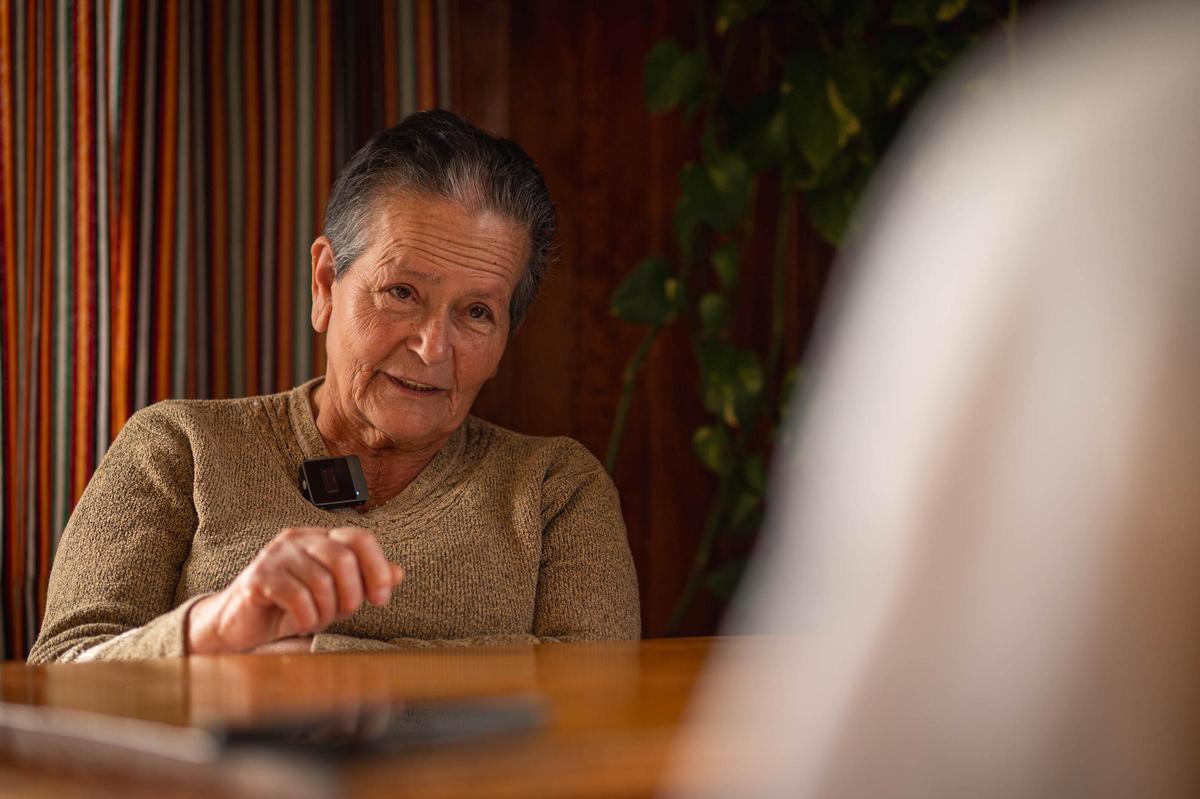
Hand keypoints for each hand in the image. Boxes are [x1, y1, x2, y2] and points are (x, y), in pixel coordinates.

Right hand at [186, 527, 404, 654]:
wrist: (241, 624)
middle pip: (342, 557)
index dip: (377, 567)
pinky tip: (302, 623)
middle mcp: (299, 539)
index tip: (381, 599)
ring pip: (321, 580)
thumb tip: (398, 573)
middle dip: (352, 594)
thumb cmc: (291, 606)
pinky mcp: (259, 577)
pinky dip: (307, 617)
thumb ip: (363, 582)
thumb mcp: (335, 595)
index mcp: (321, 538)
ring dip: (326, 610)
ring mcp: (277, 555)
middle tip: (345, 613)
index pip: (360, 538)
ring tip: (317, 619)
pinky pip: (297, 596)